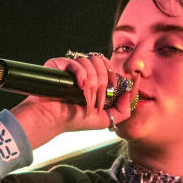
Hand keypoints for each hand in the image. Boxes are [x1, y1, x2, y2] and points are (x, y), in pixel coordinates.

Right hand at [9, 52, 135, 148]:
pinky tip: (80, 86)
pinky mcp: (58, 64)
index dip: (114, 76)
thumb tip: (130, 93)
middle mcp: (82, 70)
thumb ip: (123, 110)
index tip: (111, 91)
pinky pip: (76, 63)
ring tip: (85, 99)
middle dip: (103, 84)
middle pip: (102, 62)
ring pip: (90, 62)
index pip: (109, 66)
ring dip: (92, 84)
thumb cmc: (75, 120)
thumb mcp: (105, 119)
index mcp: (93, 79)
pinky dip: (82, 75)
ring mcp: (70, 66)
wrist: (52, 120)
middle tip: (97, 101)